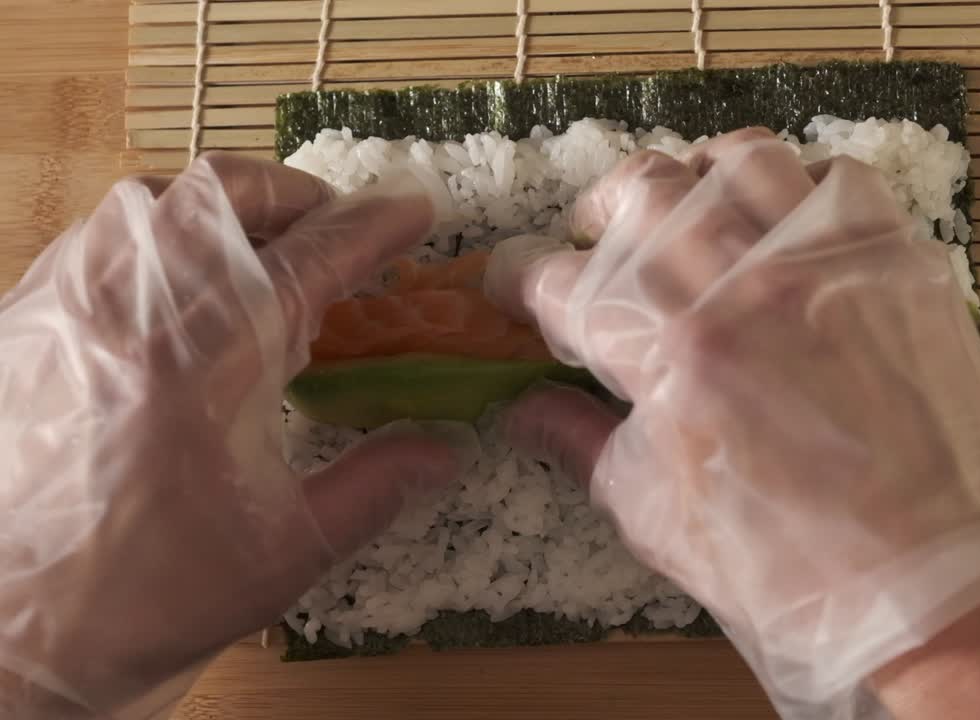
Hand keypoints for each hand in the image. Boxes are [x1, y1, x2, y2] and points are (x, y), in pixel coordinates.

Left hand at [0, 154, 458, 718]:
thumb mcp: (289, 549)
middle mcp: (131, 311)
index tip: (414, 211)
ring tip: (258, 250)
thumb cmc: (154, 594)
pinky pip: (95, 236)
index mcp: (208, 362)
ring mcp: (67, 307)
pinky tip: (176, 286)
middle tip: (334, 230)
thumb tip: (448, 450)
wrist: (12, 634)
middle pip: (222, 196)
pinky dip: (154, 233)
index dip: (372, 229)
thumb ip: (376, 484)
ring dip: (221, 208)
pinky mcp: (21, 321)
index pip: (309, 260)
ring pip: (149, 200)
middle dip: (295, 196)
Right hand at [486, 129, 979, 718]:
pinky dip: (794, 187)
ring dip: (696, 178)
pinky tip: (781, 228)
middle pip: (643, 191)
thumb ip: (584, 446)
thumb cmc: (795, 574)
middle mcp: (743, 290)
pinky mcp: (895, 259)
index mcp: (671, 360)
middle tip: (597, 240)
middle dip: (600, 210)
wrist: (943, 584)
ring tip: (689, 212)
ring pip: (738, 160)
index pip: (563, 282)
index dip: (520, 278)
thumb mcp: (663, 524)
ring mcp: (826, 264)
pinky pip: (835, 175)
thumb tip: (520, 408)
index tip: (516, 284)